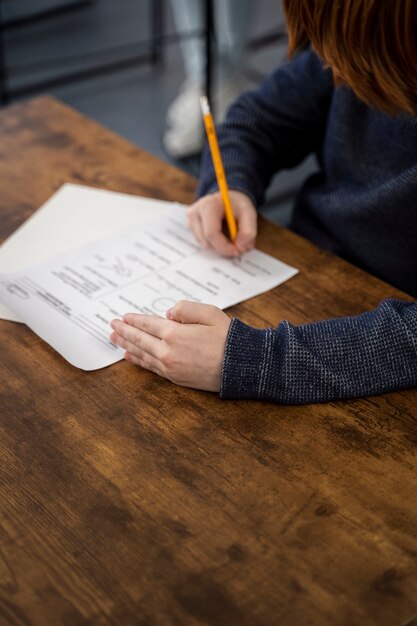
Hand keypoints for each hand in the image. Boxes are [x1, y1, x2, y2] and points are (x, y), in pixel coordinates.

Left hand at [110, 301, 230, 391]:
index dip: (134, 320)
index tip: (124, 317)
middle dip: (124, 332)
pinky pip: (151, 368)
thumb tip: (168, 313)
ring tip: (114, 340)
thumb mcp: (210, 313)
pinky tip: (129, 357)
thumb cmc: (229, 338)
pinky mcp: (175, 378)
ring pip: (142, 354)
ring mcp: (170, 367)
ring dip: (126, 346)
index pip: (148, 324)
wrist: (241, 366)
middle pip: (140, 339)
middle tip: (112, 326)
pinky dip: (138, 361)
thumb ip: (187, 309)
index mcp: (175, 333)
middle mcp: (168, 351)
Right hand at [187, 190, 256, 256]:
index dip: (224, 246)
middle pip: (206, 241)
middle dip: (223, 248)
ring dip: (219, 246)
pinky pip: (203, 242)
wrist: (228, 198)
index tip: (237, 251)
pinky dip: (215, 243)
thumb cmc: (237, 205)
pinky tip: (223, 235)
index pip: (211, 233)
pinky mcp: (191, 226)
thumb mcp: (249, 213)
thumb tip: (241, 247)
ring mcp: (191, 221)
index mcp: (208, 206)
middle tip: (238, 248)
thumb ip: (248, 231)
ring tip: (232, 238)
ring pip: (204, 244)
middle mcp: (195, 213)